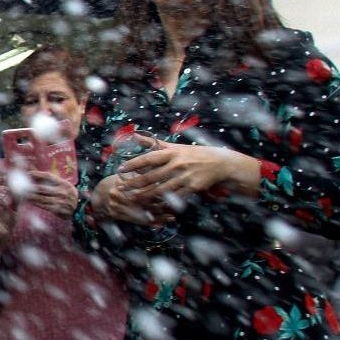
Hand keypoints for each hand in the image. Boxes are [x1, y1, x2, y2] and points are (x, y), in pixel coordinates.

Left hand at [24, 170, 79, 217]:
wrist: (79, 210)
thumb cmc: (69, 195)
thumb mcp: (64, 186)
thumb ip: (52, 180)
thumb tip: (38, 173)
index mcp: (64, 183)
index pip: (49, 176)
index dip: (38, 174)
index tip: (29, 173)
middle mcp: (62, 191)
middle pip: (42, 188)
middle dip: (31, 187)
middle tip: (22, 185)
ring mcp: (60, 201)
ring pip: (41, 197)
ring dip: (30, 196)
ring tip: (23, 193)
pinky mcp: (57, 209)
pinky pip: (44, 205)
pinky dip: (35, 203)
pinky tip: (30, 200)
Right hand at [90, 173, 172, 228]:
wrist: (98, 194)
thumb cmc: (116, 182)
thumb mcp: (126, 174)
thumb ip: (140, 172)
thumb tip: (158, 168)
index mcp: (121, 183)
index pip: (143, 189)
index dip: (157, 192)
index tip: (171, 193)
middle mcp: (118, 196)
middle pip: (143, 203)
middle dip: (160, 206)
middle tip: (174, 207)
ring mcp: (116, 206)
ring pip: (140, 214)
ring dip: (157, 217)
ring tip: (171, 217)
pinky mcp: (117, 215)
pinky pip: (135, 221)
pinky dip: (149, 223)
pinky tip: (160, 223)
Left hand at [117, 141, 257, 203]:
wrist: (220, 162)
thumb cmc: (194, 153)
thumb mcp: (175, 146)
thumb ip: (153, 143)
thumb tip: (134, 135)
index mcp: (171, 153)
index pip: (148, 158)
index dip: (133, 164)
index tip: (120, 169)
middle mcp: (177, 164)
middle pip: (151, 176)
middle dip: (134, 183)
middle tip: (120, 188)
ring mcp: (185, 177)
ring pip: (161, 189)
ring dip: (145, 195)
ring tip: (132, 198)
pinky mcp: (193, 187)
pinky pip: (175, 197)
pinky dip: (164, 202)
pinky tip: (153, 205)